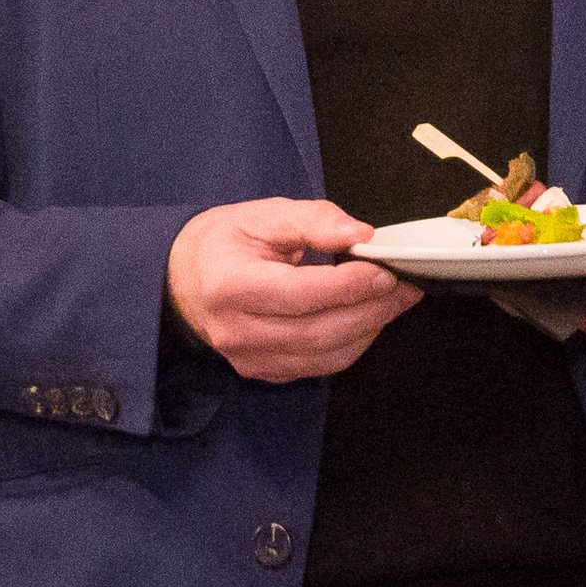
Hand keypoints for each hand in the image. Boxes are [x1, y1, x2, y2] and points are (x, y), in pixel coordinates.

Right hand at [168, 200, 419, 383]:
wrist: (180, 280)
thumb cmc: (223, 242)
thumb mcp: (262, 215)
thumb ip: (313, 220)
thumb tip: (360, 233)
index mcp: (229, 285)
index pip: (299, 294)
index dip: (347, 286)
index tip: (384, 269)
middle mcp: (236, 331)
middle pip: (316, 331)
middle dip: (370, 310)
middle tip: (405, 286)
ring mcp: (248, 359)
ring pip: (323, 356)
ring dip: (368, 330)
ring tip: (396, 301)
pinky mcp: (263, 371)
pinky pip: (317, 367)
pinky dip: (350, 345)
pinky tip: (368, 319)